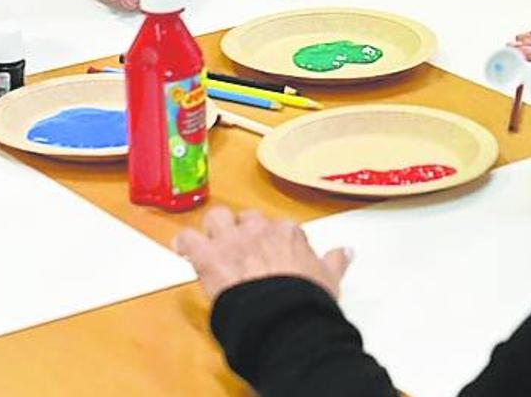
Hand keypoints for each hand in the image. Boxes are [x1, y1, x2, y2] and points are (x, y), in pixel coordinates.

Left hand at [174, 207, 352, 302]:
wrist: (282, 314)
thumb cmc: (305, 297)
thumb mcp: (329, 278)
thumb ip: (335, 261)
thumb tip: (347, 252)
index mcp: (288, 232)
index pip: (278, 227)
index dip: (272, 240)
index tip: (271, 253)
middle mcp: (260, 230)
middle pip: (248, 218)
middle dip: (244, 230)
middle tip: (243, 248)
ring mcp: (233, 241)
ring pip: (217, 217)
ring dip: (214, 228)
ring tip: (213, 242)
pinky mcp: (209, 256)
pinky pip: (188, 239)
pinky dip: (184, 243)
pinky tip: (183, 248)